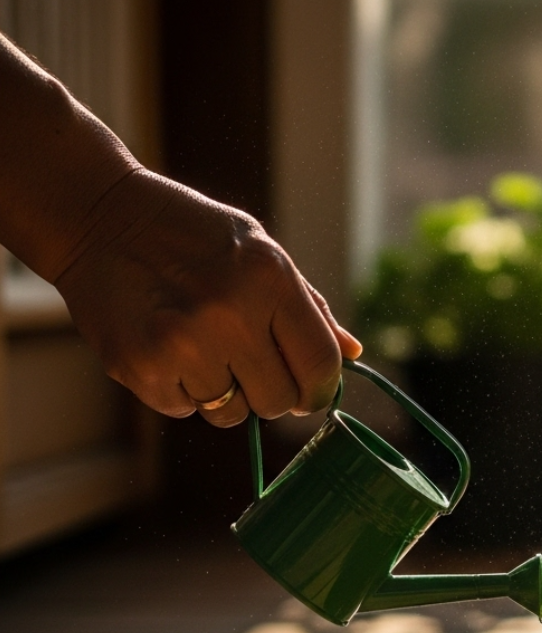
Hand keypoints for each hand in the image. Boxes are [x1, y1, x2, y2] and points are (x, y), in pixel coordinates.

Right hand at [54, 170, 362, 426]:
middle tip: (254, 366)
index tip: (311, 390)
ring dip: (226, 393)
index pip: (320, 365)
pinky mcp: (140, 368)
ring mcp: (181, 345)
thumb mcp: (261, 252)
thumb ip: (308, 307)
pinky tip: (169, 347)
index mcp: (269, 279)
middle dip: (274, 393)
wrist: (97, 218)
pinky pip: (185, 409)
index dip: (322, 388)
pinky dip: (183, 390)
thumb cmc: (194, 235)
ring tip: (204, 348)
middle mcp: (229, 315)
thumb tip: (352, 354)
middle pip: (279, 402)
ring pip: (232, 414)